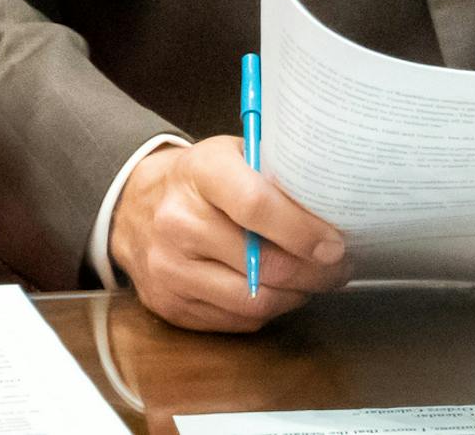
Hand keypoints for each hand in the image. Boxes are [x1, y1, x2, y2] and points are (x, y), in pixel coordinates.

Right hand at [109, 135, 346, 331]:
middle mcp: (178, 223)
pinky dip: (267, 311)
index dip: (303, 230)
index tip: (335, 243)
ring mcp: (169, 269)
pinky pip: (234, 321)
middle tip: (339, 267)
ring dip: (295, 296)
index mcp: (202, 173)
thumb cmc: (202, 177)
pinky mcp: (168, 305)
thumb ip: (276, 173)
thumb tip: (333, 203)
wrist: (135, 205)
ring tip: (315, 281)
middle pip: (261, 263)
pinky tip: (281, 292)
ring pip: (252, 301)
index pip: (257, 205)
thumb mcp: (235, 152)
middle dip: (314, 272)